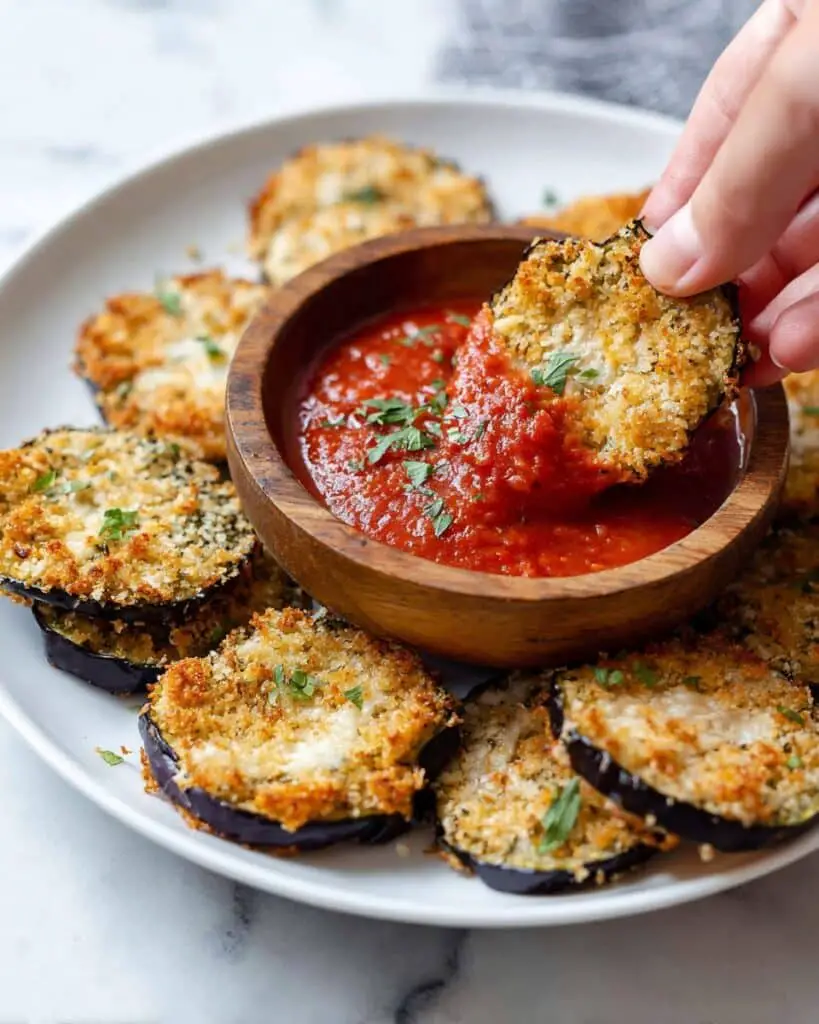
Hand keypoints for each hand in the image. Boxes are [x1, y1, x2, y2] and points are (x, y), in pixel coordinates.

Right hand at [638, 0, 818, 385]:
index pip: (720, 127)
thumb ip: (736, 178)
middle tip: (687, 337)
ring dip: (776, 310)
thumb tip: (665, 266)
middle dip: (727, 274)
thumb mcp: (805, 85)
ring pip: (817, 247)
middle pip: (766, 200)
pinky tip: (793, 347)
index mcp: (801, 36)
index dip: (677, 203)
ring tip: (738, 360)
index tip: (641, 272)